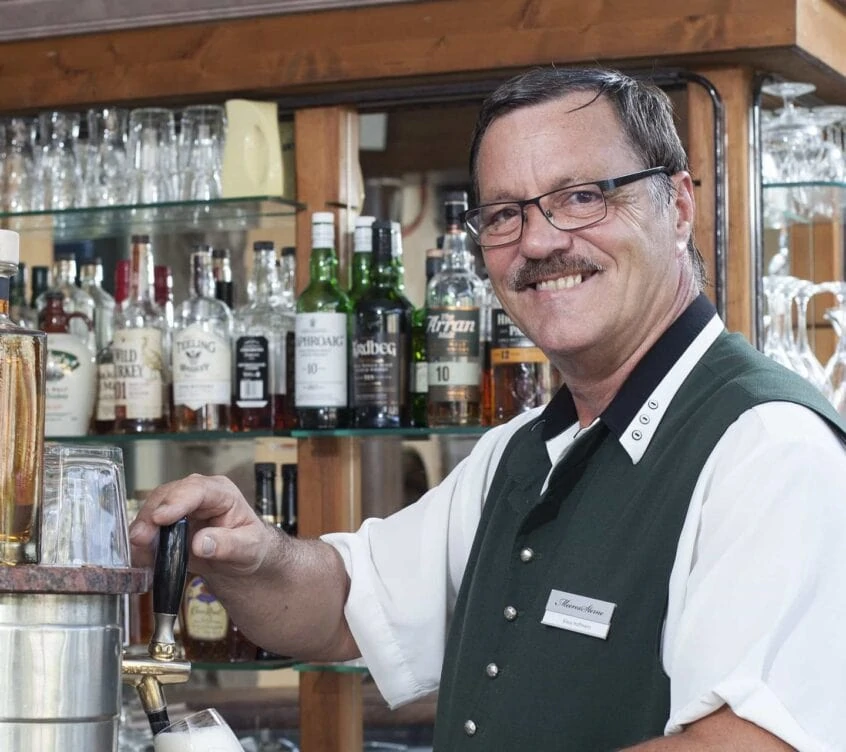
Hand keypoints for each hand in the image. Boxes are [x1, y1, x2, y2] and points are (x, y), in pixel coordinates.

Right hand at [129, 473, 274, 576]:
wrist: (240, 559)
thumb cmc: (249, 546)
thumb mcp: (248, 549)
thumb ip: (228, 545)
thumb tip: (200, 543)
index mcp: (221, 493)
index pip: (197, 490)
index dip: (177, 501)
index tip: (160, 517)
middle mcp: (198, 494)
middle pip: (168, 495)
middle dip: (151, 515)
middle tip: (140, 538)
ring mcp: (180, 507)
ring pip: (154, 508)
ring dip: (142, 528)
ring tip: (137, 549)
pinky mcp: (168, 523)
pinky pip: (149, 527)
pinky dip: (142, 541)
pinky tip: (140, 555)